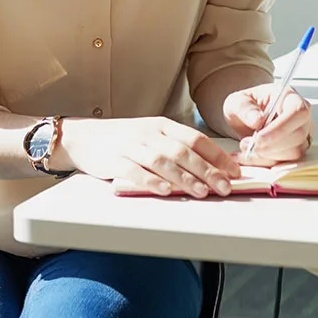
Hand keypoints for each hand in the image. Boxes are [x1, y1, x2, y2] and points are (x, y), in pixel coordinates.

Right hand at [58, 117, 240, 197]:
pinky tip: (165, 191)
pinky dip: (152, 182)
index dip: (217, 156)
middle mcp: (150, 133)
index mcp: (163, 125)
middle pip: (184, 152)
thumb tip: (211, 166)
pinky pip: (136, 172)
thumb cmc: (124, 139)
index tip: (234, 171)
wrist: (83, 137)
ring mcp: (132, 146)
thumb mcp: (153, 136)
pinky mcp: (115, 160)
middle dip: (208, 171)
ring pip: (163, 162)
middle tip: (225, 187)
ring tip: (202, 192)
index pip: (196, 139)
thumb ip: (177, 148)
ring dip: (185, 178)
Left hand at [222, 84, 312, 166]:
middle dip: (271, 145)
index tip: (259, 138)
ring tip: (246, 148)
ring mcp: (301, 136)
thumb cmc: (245, 106)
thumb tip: (258, 119)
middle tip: (247, 144)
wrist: (245, 120)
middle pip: (298, 135)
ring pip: (293, 153)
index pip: (298, 112)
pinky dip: (264, 163)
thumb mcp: (237, 102)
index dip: (281, 127)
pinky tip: (248, 156)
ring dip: (266, 155)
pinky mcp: (294, 151)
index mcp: (290, 98)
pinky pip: (285, 163)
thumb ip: (245, 108)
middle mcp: (301, 117)